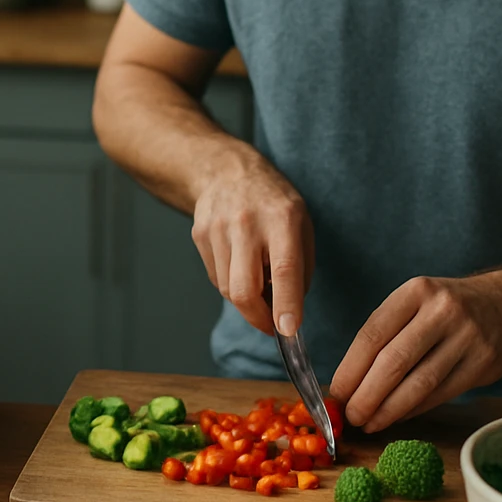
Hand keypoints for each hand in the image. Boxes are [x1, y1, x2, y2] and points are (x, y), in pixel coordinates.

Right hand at [191, 158, 314, 336]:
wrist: (226, 170)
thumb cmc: (272, 201)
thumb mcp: (302, 224)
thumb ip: (301, 267)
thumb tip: (289, 311)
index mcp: (281, 219)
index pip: (284, 268)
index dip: (286, 304)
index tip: (287, 331)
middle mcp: (246, 223)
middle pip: (244, 288)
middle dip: (258, 318)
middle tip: (271, 326)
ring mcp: (218, 229)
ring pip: (228, 289)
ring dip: (246, 299)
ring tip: (259, 281)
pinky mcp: (199, 235)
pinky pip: (216, 277)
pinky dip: (230, 283)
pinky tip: (240, 265)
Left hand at [329, 274, 501, 432]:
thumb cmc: (445, 309)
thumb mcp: (415, 303)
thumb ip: (386, 334)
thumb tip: (348, 382)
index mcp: (415, 291)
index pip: (373, 334)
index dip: (350, 368)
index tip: (336, 393)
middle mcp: (442, 310)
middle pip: (394, 361)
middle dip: (367, 395)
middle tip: (350, 416)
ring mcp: (467, 336)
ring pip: (420, 382)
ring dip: (390, 409)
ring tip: (370, 423)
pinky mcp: (484, 363)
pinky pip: (442, 393)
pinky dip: (415, 408)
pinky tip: (398, 416)